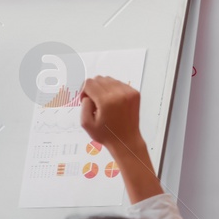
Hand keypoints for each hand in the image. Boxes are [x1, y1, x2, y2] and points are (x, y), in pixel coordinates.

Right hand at [78, 75, 160, 202]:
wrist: (126, 140)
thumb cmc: (106, 134)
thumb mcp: (86, 123)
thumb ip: (83, 105)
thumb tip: (87, 94)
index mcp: (106, 101)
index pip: (90, 83)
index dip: (84, 91)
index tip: (86, 101)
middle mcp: (119, 94)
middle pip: (99, 79)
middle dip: (93, 89)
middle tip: (95, 102)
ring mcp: (128, 93)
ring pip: (109, 79)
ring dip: (103, 88)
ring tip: (104, 102)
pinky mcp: (134, 93)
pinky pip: (119, 83)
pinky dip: (113, 90)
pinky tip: (113, 102)